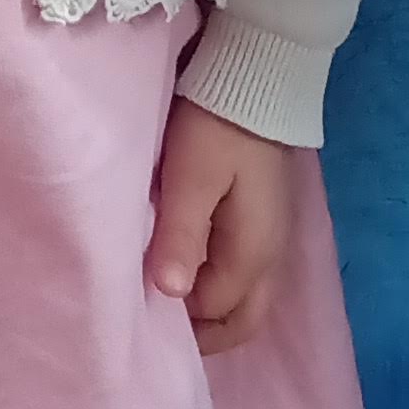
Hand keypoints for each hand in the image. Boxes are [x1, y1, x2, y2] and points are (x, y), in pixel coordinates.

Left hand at [147, 101, 294, 357]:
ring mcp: (272, 239)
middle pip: (241, 320)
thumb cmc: (218, 126)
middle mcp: (271, 257)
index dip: (178, 319)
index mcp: (254, 253)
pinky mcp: (264, 220)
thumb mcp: (192, 177)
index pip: (214, 313)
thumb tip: (168, 294)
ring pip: (245, 299)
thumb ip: (181, 235)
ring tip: (165, 291)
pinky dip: (217, 283)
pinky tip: (186, 266)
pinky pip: (243, 273)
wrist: (258, 77)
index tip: (136, 307)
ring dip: (209, 307)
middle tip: (155, 316)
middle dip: (203, 330)